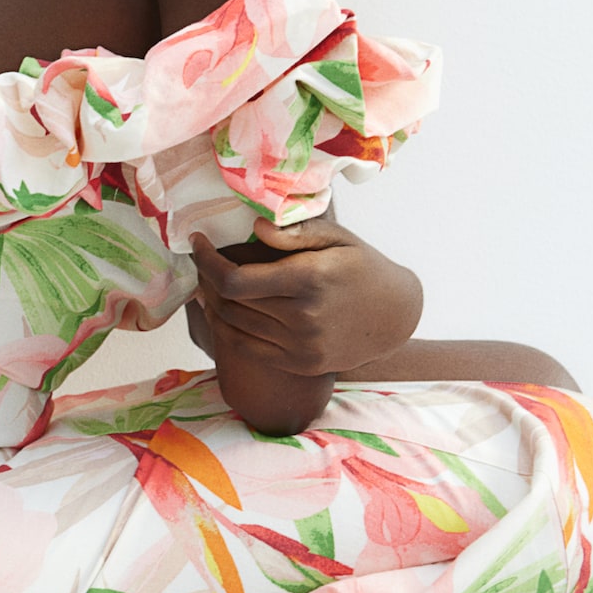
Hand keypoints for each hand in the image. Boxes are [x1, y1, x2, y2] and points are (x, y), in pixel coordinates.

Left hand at [189, 214, 422, 381]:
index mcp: (309, 279)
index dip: (205, 261)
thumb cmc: (362, 267)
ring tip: (208, 282)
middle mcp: (303, 317)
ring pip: (233, 326)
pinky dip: (226, 329)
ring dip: (211, 303)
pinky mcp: (301, 365)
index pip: (235, 279)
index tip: (197, 242)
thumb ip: (294, 233)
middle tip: (201, 259)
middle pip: (228, 302)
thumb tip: (254, 227)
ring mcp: (302, 347)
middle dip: (205, 277)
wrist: (396, 315)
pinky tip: (221, 310)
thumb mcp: (337, 238)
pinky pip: (247, 348)